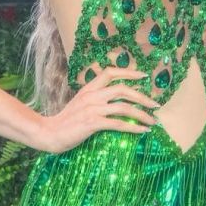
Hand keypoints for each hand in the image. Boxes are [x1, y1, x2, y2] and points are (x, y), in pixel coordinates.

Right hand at [40, 66, 159, 153]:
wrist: (50, 133)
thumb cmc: (66, 121)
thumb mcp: (80, 103)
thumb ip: (95, 98)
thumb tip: (115, 100)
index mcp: (89, 88)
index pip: (110, 72)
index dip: (129, 72)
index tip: (144, 76)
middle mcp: (92, 95)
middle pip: (123, 89)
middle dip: (143, 96)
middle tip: (155, 104)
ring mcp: (92, 108)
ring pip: (124, 107)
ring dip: (142, 114)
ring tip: (153, 121)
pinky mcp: (92, 123)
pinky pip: (118, 123)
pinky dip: (133, 127)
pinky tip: (141, 131)